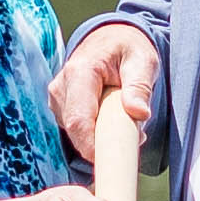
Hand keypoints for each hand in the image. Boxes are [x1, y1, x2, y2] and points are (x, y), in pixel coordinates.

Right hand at [50, 21, 162, 162]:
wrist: (111, 39)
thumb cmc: (128, 49)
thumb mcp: (142, 62)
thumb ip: (139, 87)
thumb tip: (139, 113)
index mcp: (80, 72)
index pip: (78, 119)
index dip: (90, 145)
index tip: (110, 160)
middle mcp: (61, 86)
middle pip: (76, 130)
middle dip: (102, 141)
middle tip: (136, 135)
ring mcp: (57, 97)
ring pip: (76, 132)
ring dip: (100, 135)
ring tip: (124, 118)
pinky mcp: (59, 106)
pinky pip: (75, 129)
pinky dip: (94, 130)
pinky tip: (110, 117)